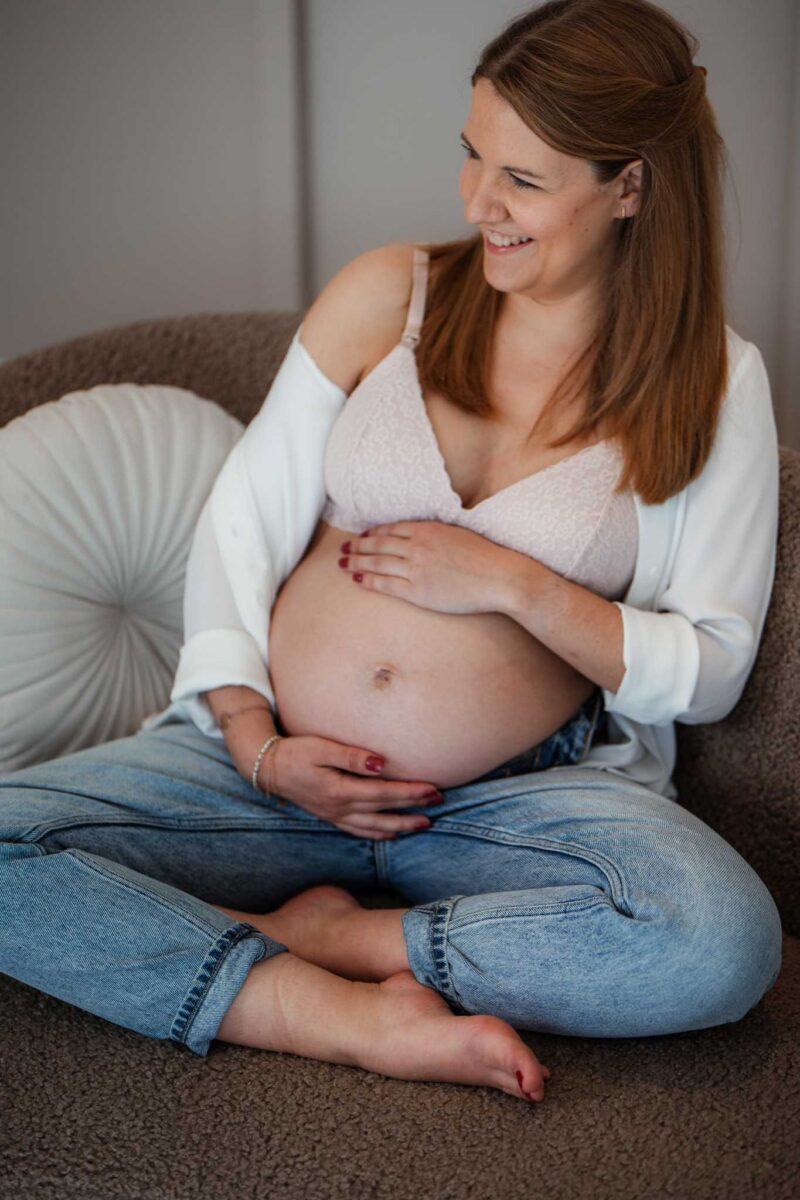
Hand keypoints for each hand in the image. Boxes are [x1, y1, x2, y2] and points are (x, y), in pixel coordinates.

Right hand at [261, 735, 443, 838]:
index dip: (410, 792)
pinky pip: (359, 831)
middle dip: (413, 807)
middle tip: (439, 802)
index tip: (433, 788)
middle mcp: (340, 808)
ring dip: (401, 825)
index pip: (384, 793)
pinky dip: (378, 834)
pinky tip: (391, 833)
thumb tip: (382, 764)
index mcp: (340, 790)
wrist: (267, 768)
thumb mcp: (321, 748)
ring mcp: (334, 815)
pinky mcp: (330, 816)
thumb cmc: (295, 752)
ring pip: (375, 826)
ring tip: (425, 823)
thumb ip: (352, 756)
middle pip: (384, 810)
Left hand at [339, 520, 507, 614]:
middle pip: (378, 545)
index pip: (391, 529)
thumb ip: (437, 534)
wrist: (498, 578)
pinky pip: (386, 584)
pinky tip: (358, 580)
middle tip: (344, 549)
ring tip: (344, 564)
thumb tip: (424, 535)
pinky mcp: (417, 591)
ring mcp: (416, 568)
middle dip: (358, 547)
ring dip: (357, 563)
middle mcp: (417, 546)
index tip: (362, 536)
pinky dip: (369, 581)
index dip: (373, 534)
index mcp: (427, 529)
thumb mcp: (458, 534)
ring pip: (377, 563)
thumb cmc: (485, 557)